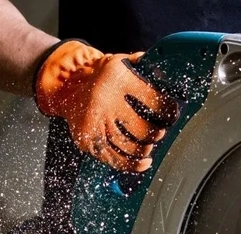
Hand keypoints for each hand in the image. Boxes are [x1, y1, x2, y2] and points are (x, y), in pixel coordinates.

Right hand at [33, 40, 178, 172]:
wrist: (68, 84)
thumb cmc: (104, 76)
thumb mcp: (124, 62)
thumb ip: (146, 68)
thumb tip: (171, 77)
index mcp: (118, 79)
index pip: (154, 101)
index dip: (169, 112)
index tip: (172, 115)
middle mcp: (105, 101)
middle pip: (142, 130)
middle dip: (156, 134)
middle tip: (159, 132)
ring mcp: (95, 123)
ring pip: (128, 147)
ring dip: (144, 149)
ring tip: (149, 145)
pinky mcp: (87, 140)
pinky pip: (113, 159)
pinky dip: (131, 165)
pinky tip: (144, 162)